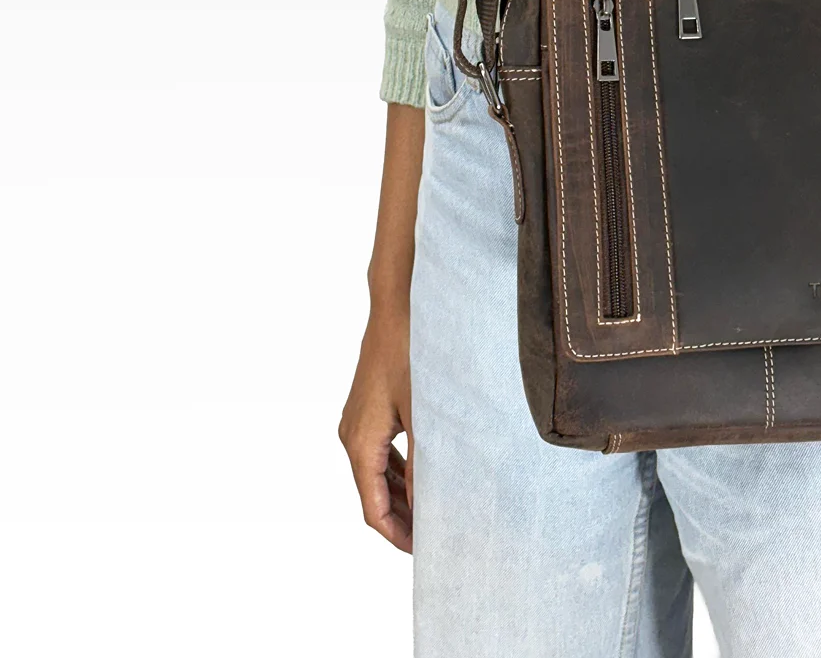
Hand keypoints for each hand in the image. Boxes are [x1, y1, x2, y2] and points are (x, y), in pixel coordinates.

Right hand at [339, 310, 414, 551]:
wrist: (395, 308)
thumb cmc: (410, 353)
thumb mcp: (423, 413)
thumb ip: (424, 461)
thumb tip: (428, 502)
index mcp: (360, 443)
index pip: (373, 508)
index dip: (396, 534)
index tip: (422, 550)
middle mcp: (351, 436)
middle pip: (372, 494)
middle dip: (400, 519)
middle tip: (432, 536)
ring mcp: (357, 422)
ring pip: (374, 473)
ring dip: (398, 495)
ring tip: (430, 512)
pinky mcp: (367, 409)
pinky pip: (378, 452)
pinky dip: (396, 470)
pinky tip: (419, 476)